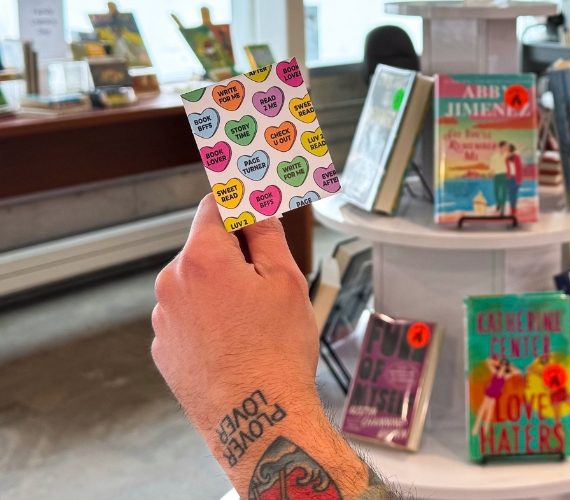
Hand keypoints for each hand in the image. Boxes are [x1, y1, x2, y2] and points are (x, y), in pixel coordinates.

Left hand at [151, 196, 392, 498]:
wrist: (260, 419)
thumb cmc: (276, 354)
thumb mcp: (286, 281)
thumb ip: (267, 234)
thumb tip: (258, 206)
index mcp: (201, 260)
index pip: (214, 207)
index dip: (239, 202)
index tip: (253, 201)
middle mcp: (171, 285)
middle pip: (204, 250)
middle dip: (234, 258)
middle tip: (270, 285)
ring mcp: (162, 320)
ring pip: (196, 288)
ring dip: (221, 293)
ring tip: (255, 326)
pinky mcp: (163, 350)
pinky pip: (188, 320)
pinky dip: (209, 323)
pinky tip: (237, 345)